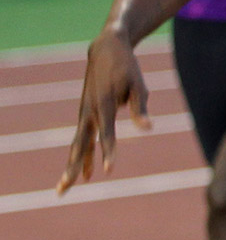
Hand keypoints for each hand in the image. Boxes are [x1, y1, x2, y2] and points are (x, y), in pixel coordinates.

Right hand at [57, 30, 151, 192]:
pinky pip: (82, 139)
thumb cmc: (127, 67)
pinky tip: (84, 174)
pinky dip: (81, 156)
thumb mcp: (139, 84)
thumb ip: (140, 108)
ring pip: (76, 145)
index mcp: (104, 103)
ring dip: (71, 167)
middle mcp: (90, 111)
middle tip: (65, 188)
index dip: (108, 151)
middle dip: (72, 168)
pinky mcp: (86, 114)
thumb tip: (148, 128)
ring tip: (63, 189)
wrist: (106, 49)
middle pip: (80, 145)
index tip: (110, 170)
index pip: (106, 133)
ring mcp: (84, 113)